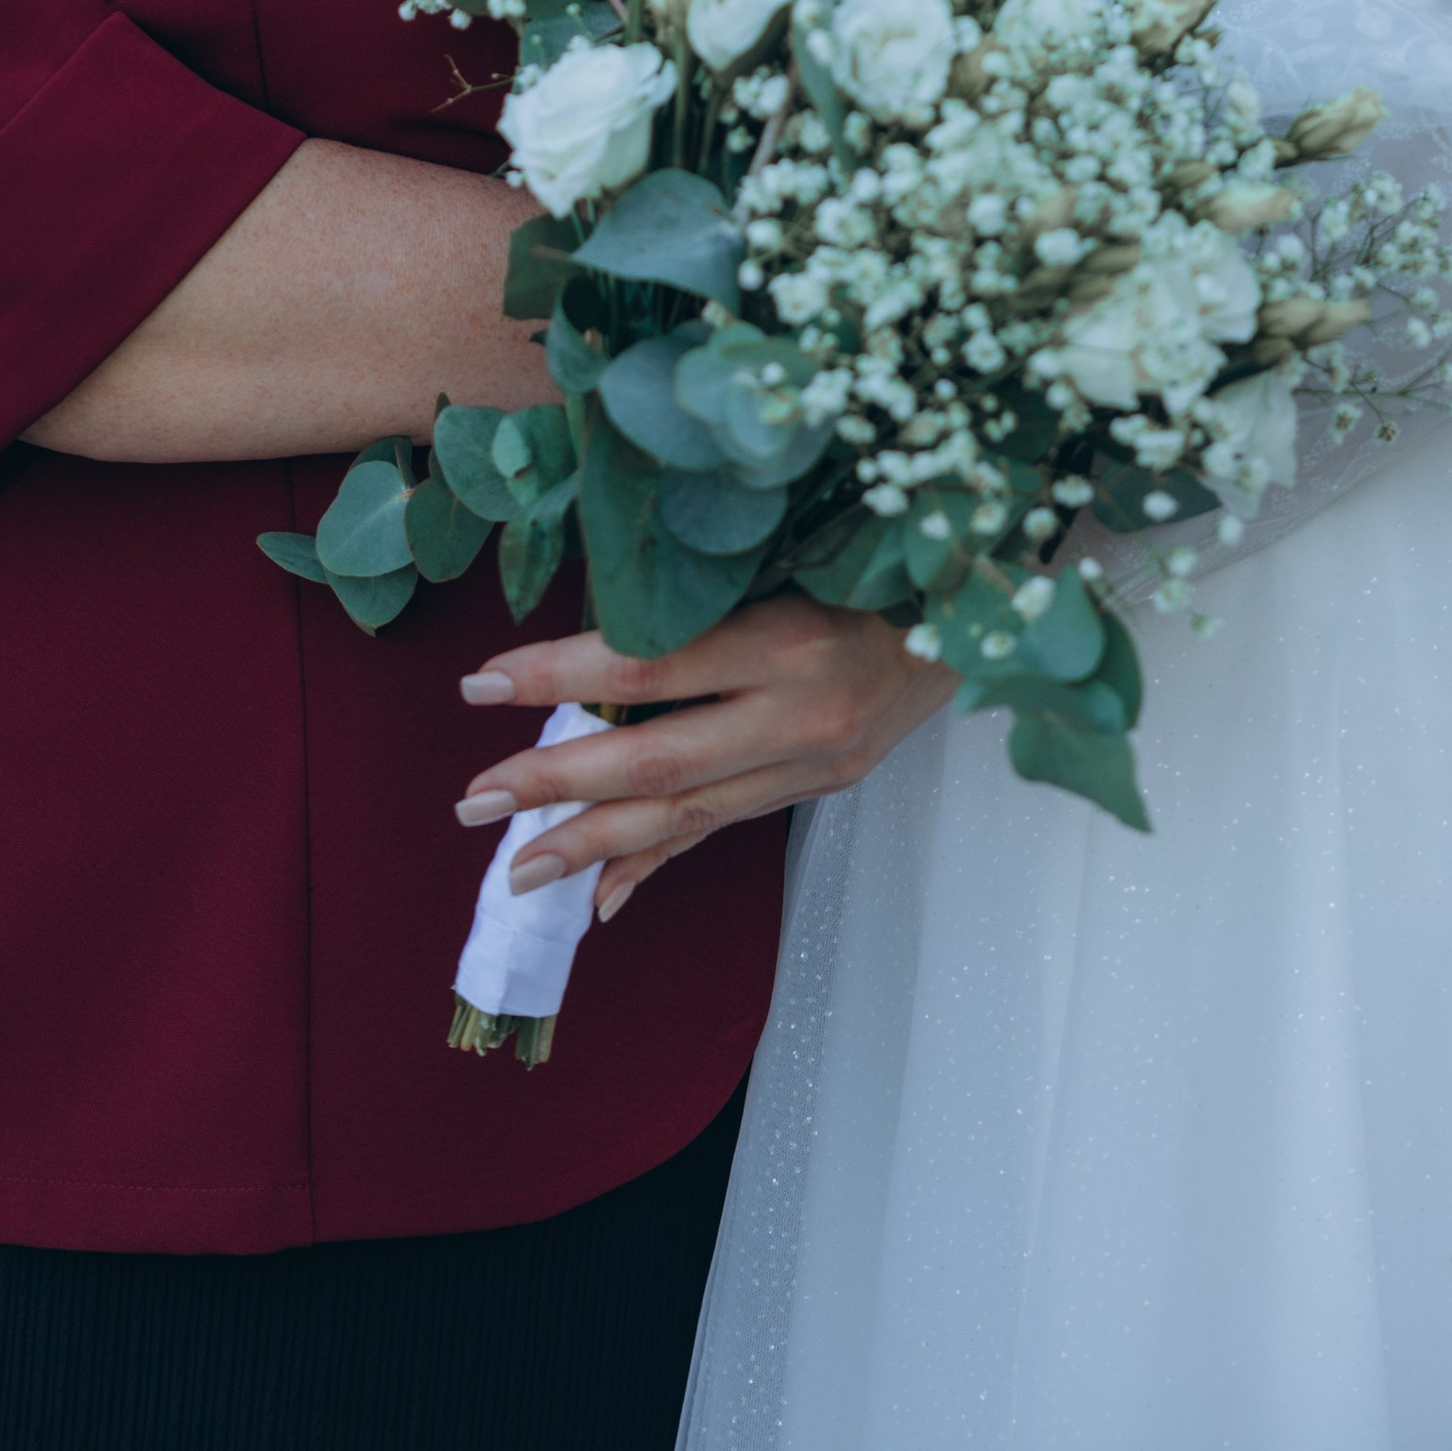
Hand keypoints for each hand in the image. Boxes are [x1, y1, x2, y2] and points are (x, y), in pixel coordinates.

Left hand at [454, 595, 955, 926]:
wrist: (976, 609)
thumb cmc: (867, 556)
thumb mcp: (785, 551)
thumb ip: (696, 592)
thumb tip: (586, 627)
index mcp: (785, 635)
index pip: (648, 664)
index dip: (558, 675)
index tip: (482, 684)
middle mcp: (799, 711)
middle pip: (657, 760)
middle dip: (556, 783)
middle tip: (475, 800)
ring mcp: (813, 761)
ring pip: (685, 813)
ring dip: (593, 844)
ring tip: (515, 870)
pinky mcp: (820, 786)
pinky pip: (724, 829)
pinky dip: (660, 863)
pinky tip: (603, 899)